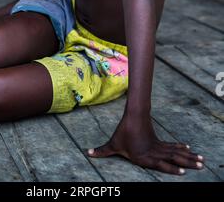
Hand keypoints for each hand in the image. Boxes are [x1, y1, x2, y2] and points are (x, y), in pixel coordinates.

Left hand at [87, 113, 203, 174]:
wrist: (133, 116)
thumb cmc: (122, 132)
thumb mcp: (112, 144)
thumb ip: (102, 151)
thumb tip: (87, 153)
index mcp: (144, 157)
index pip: (160, 164)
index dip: (171, 168)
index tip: (182, 171)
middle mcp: (154, 153)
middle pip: (174, 158)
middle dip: (187, 162)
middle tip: (201, 165)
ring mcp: (158, 147)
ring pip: (176, 152)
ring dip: (188, 156)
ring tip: (201, 160)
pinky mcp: (159, 142)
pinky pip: (173, 147)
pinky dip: (181, 148)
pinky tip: (189, 150)